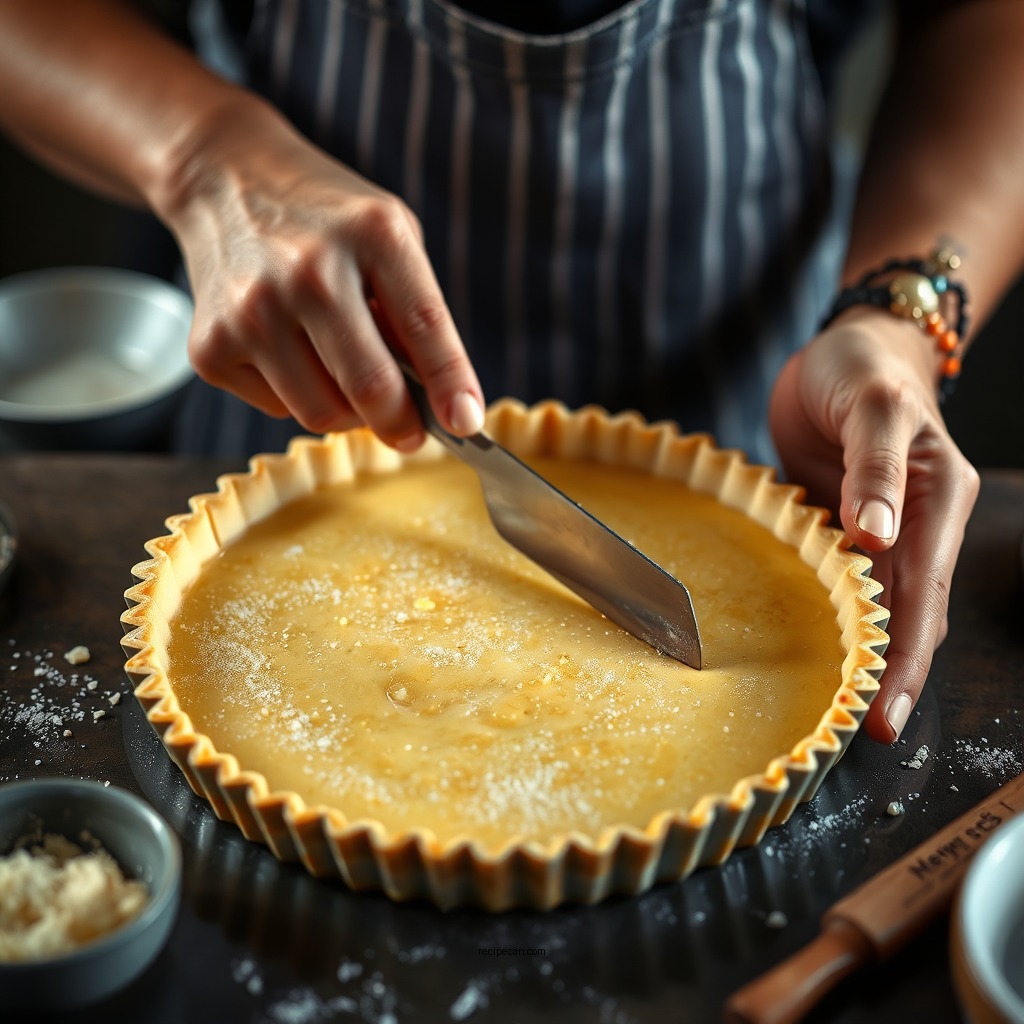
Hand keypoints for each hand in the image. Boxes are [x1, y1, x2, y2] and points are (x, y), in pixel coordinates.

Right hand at [160, 97, 483, 449]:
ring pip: (322, 414)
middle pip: (370, 388)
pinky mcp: (211, 348)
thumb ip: (416, 312)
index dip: (451, 385)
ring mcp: (252, 311)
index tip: (466, 424)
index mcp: (371, 234)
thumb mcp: (390, 237)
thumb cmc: (326, 221)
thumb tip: (437, 401)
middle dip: (400, 423)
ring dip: (348, 412)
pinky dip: (296, 396)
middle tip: (410, 430)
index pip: (425, 327)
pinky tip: (290, 352)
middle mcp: (308, 271)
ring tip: (343, 371)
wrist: (223, 181)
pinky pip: (277, 409)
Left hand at [769, 307, 979, 742]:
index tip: (885, 708)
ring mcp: (883, 530)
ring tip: (844, 705)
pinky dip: (839, 618)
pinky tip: (821, 650)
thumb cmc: (863, 369)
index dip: (905, 655)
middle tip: (865, 729)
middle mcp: (917, 524)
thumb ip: (877, 470)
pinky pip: (846, 582)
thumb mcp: (872, 405)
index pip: (923, 594)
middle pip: (911, 614)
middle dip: (891, 673)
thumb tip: (878, 537)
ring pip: (881, 607)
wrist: (848, 350)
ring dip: (867, 654)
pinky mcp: (845, 526)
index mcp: (939, 499)